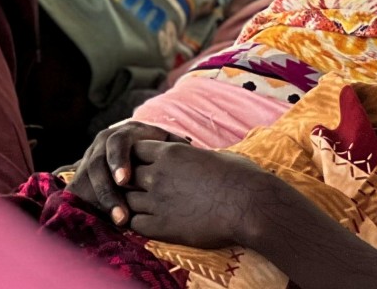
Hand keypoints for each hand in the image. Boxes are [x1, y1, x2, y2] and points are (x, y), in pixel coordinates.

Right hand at [67, 121, 186, 224]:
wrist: (142, 157)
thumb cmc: (166, 155)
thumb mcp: (171, 146)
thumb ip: (177, 148)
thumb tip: (189, 150)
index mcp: (127, 132)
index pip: (118, 142)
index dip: (119, 160)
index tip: (125, 181)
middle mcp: (104, 143)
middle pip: (97, 164)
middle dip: (107, 191)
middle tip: (121, 215)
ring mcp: (89, 159)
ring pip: (85, 181)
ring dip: (100, 204)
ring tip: (118, 223)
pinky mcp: (81, 177)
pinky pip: (78, 193)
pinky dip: (88, 207)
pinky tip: (102, 222)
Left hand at [122, 141, 273, 249]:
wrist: (250, 205)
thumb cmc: (242, 177)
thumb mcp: (215, 155)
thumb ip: (195, 156)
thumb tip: (197, 156)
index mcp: (171, 153)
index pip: (135, 150)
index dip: (138, 158)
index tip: (147, 166)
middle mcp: (158, 175)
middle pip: (126, 175)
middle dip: (131, 182)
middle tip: (143, 189)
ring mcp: (157, 201)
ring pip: (126, 201)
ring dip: (132, 204)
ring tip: (143, 209)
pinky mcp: (162, 226)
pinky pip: (134, 224)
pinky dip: (137, 224)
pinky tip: (148, 224)